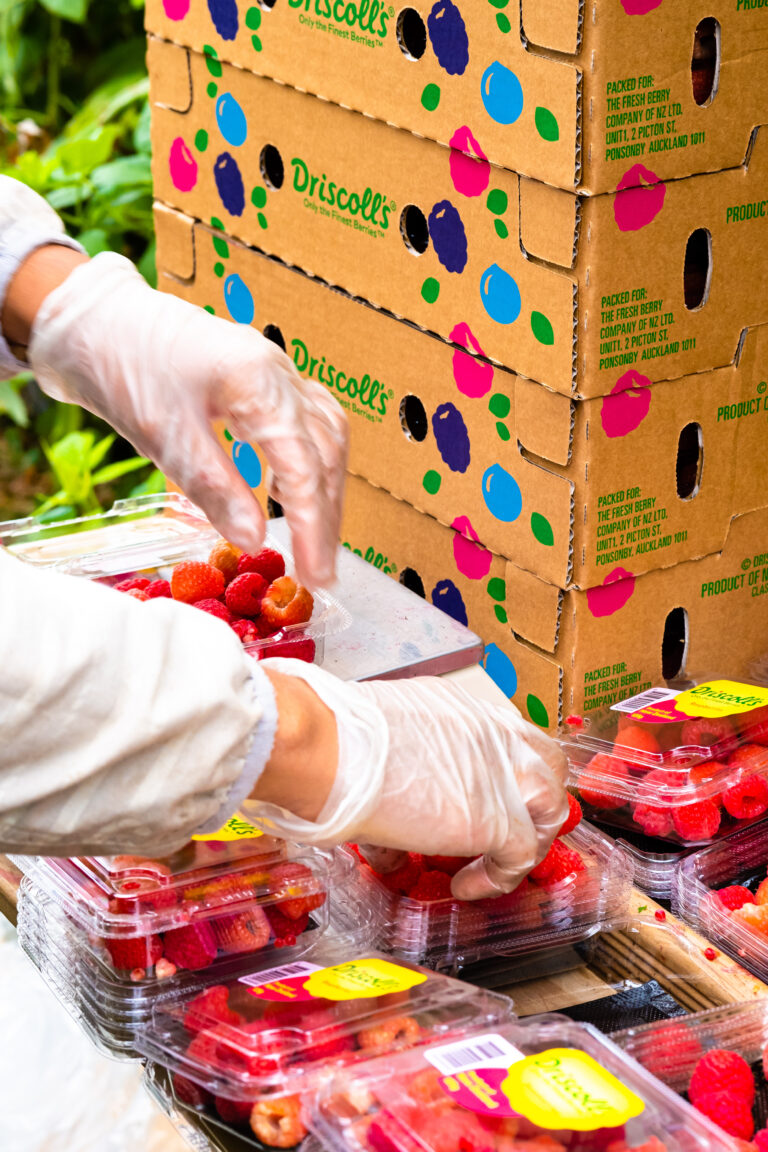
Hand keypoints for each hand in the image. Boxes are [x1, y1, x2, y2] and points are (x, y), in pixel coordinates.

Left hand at [27, 253, 347, 586]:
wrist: (92, 319)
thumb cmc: (121, 366)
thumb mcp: (164, 436)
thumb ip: (215, 488)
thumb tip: (255, 540)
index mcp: (258, 381)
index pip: (304, 466)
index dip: (314, 526)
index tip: (316, 575)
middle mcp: (279, 372)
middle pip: (326, 452)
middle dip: (327, 516)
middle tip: (321, 572)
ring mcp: (275, 370)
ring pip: (326, 435)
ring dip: (326, 490)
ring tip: (317, 539)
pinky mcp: (262, 377)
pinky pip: (308, 421)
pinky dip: (311, 462)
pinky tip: (298, 489)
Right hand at [245, 662, 568, 899]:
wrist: (329, 749)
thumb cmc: (334, 742)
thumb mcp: (380, 752)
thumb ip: (397, 794)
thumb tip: (389, 848)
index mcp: (464, 710)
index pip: (505, 740)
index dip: (502, 774)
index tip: (482, 797)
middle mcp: (492, 733)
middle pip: (544, 763)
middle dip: (534, 799)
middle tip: (510, 827)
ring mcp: (503, 774)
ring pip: (549, 807)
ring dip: (529, 837)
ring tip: (496, 864)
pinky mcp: (498, 819)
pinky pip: (521, 857)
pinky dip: (498, 878)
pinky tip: (467, 888)